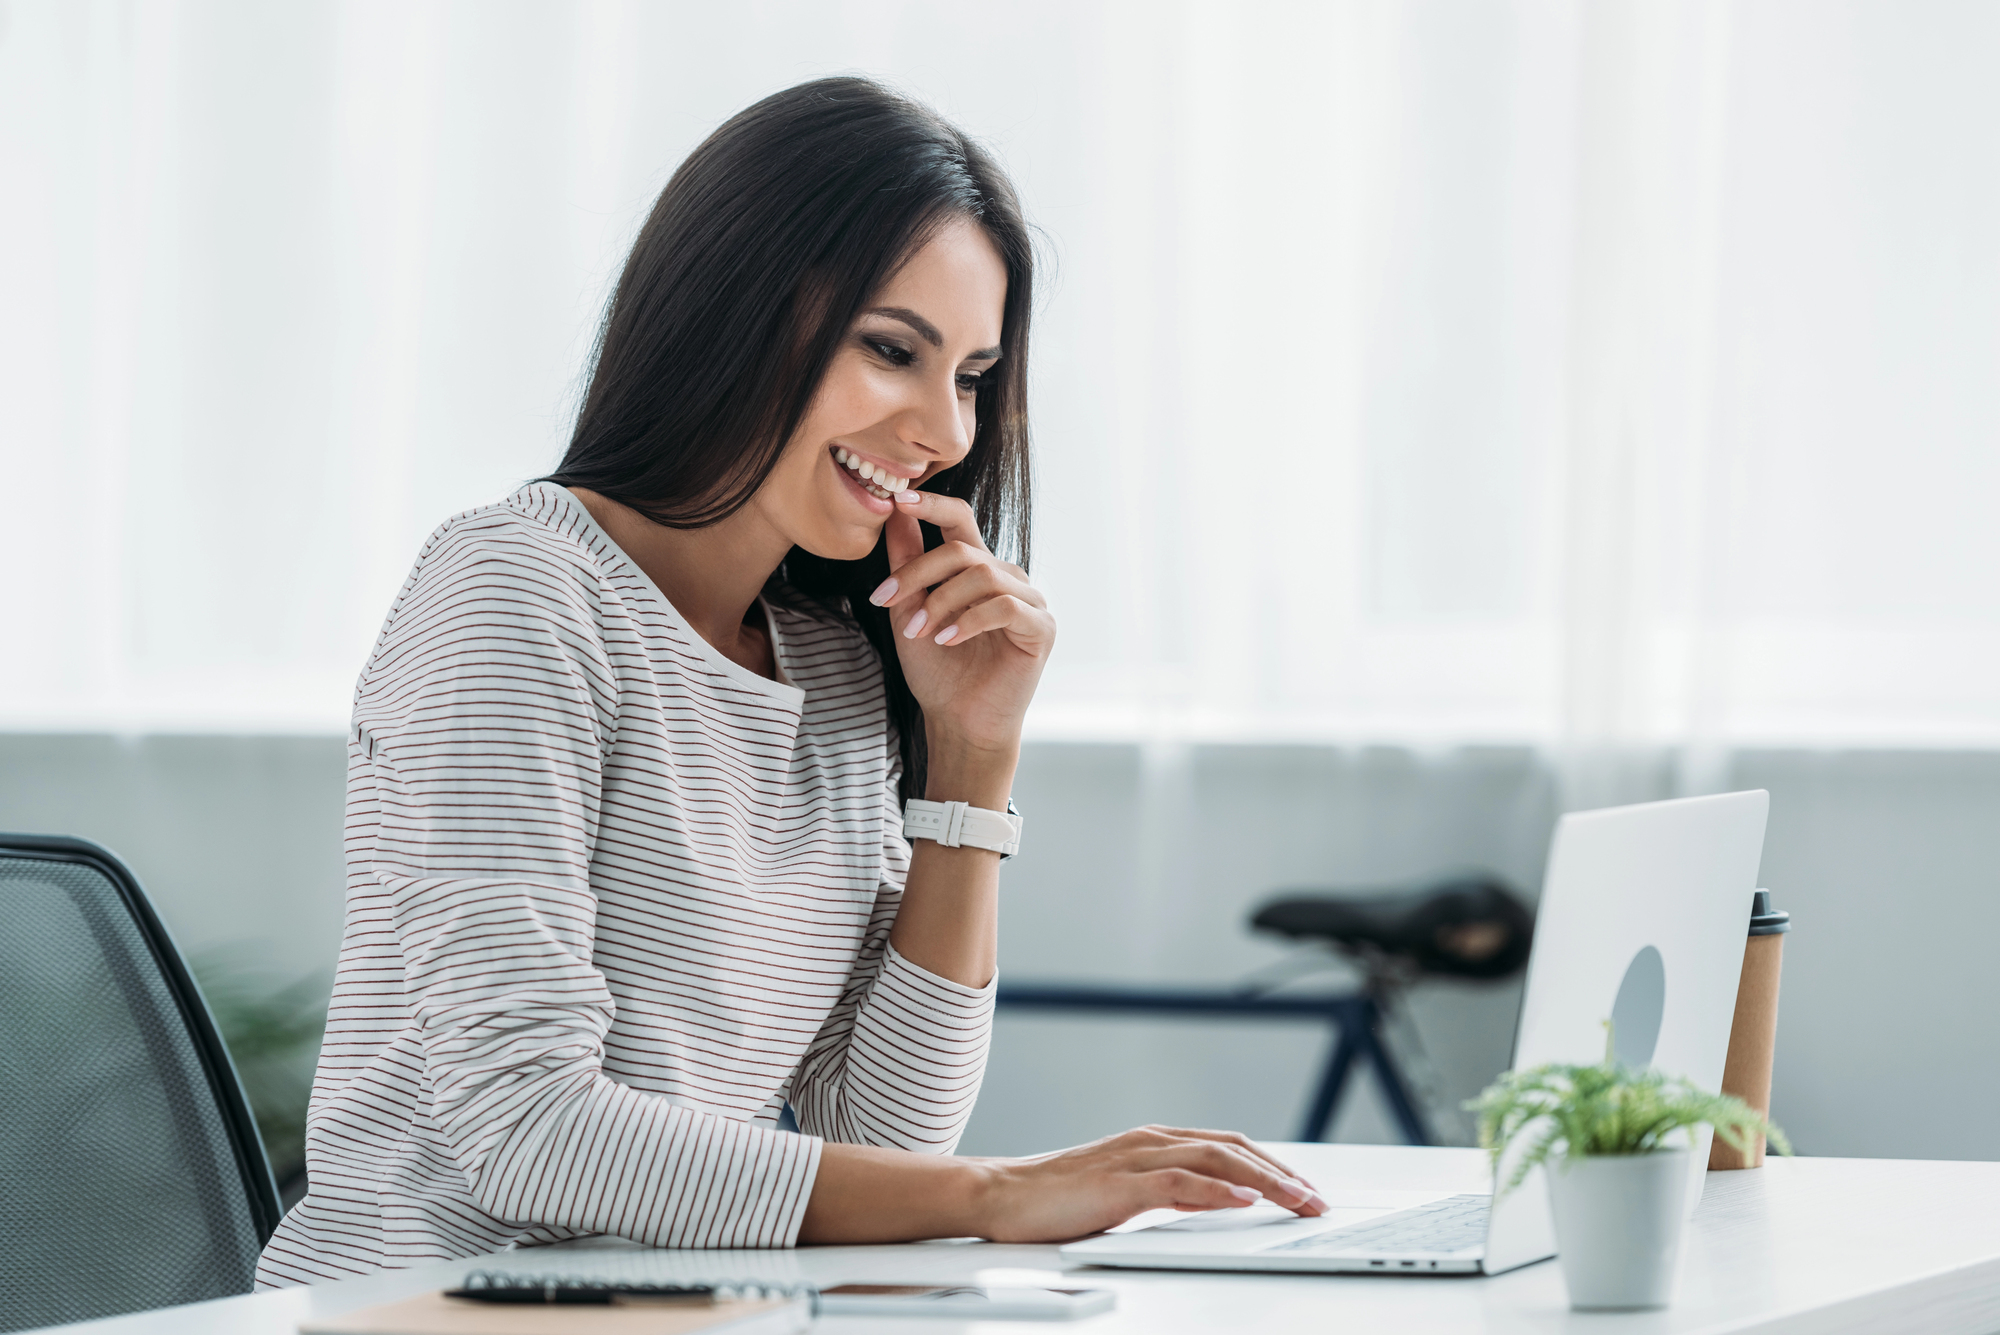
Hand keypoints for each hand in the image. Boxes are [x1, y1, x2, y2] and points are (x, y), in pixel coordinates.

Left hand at [869, 491, 1054, 753]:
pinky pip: (1004, 607)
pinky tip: (946, 640)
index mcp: (977, 568)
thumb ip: (906, 562)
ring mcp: (1028, 601)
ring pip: (981, 577)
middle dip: (918, 574)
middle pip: (962, 552)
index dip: (932, 505)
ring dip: (940, 603)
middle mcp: (1006, 577)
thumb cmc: (937, 670)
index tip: (898, 498)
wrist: (958, 720)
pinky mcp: (1041, 628)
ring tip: (918, 633)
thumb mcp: (909, 611)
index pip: (960, 520)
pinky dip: (969, 621)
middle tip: (887, 601)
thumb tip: (894, 510)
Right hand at [970, 1125, 1329, 1243]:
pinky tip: (1243, 1200)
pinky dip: (1215, 1190)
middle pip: (1232, 1149)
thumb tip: (1218, 1200)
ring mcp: (1134, 1159)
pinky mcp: (1117, 1184)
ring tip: (1298, 1200)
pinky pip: (1177, 1183)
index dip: (1273, 1165)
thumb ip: (1170, 1192)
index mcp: (1153, 1141)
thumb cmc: (1056, 1200)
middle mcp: (1150, 1141)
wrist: (999, 1197)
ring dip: (1263, 1180)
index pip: (1229, 1146)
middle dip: (1282, 1174)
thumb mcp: (1127, 1194)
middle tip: (1317, 1201)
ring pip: (1214, 1159)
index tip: (1305, 1190)